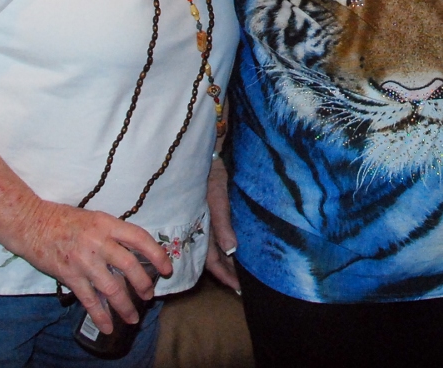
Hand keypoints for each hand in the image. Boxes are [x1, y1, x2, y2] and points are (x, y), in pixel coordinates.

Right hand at [12, 200, 171, 334]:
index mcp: (107, 224)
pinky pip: (89, 300)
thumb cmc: (63, 219)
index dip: (157, 254)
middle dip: (143, 285)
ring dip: (125, 306)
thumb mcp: (94, 218)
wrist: (31, 223)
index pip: (140, 238)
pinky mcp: (69, 276)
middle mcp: (98, 242)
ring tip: (133, 317)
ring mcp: (84, 260)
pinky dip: (100, 315)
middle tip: (149, 296)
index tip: (166, 268)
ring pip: (112, 288)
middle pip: (130, 266)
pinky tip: (108, 326)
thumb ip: (112, 233)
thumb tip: (134, 251)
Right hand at [203, 156, 239, 290]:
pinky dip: (228, 246)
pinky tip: (237, 250)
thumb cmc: (211, 175)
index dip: (224, 275)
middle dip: (227, 272)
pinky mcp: (212, 214)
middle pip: (213, 258)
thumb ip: (222, 224)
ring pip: (216, 249)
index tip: (238, 288)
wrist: (208, 155)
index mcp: (199, 229)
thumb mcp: (217, 199)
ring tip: (243, 273)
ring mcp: (206, 222)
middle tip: (243, 285)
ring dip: (228, 261)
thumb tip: (231, 250)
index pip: (211, 261)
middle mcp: (201, 229)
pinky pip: (219, 236)